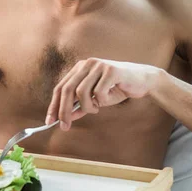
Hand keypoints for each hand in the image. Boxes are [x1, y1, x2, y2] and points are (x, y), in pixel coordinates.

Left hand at [45, 58, 162, 130]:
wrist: (142, 80)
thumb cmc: (117, 88)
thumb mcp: (96, 100)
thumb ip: (80, 107)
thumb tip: (65, 119)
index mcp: (80, 68)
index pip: (60, 87)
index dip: (53, 105)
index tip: (49, 121)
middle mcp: (87, 64)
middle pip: (67, 89)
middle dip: (64, 110)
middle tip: (65, 126)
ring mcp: (98, 65)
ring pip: (81, 92)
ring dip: (87, 106)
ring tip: (96, 108)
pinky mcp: (111, 70)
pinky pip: (98, 92)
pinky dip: (101, 101)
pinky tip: (108, 99)